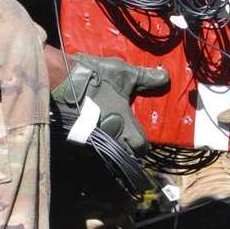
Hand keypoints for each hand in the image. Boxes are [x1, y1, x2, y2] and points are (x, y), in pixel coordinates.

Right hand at [52, 54, 169, 157]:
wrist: (63, 80)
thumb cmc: (98, 78)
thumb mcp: (125, 74)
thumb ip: (146, 79)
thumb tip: (166, 78)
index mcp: (124, 124)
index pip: (140, 146)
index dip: (144, 145)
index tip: (144, 141)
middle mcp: (110, 136)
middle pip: (124, 154)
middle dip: (128, 150)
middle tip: (129, 141)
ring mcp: (92, 138)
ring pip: (107, 150)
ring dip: (112, 146)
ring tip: (113, 137)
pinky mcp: (77, 136)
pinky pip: (91, 144)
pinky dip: (96, 141)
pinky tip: (96, 131)